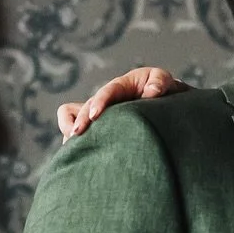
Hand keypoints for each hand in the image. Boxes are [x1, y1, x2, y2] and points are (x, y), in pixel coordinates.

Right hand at [57, 67, 187, 139]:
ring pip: (75, 118)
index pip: (107, 91)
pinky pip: (73, 128)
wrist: (162, 100)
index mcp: (120, 86)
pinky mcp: (98, 127)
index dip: (99, 102)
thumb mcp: (163, 80)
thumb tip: (151, 91)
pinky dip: (71, 137)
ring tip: (74, 148)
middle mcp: (105, 100)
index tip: (95, 116)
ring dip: (72, 131)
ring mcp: (99, 114)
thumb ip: (159, 82)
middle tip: (75, 136)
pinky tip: (78, 152)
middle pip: (85, 107)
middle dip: (80, 121)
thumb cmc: (160, 89)